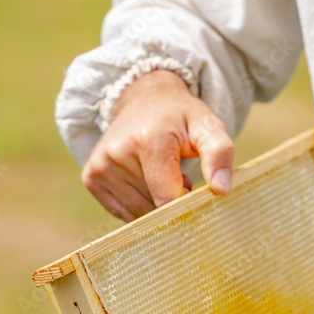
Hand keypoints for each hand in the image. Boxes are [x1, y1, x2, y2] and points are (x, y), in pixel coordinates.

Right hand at [81, 69, 234, 221]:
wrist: (144, 101)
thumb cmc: (180, 118)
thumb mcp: (208, 126)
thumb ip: (220, 154)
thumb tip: (222, 189)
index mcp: (148, 140)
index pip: (167, 198)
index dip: (185, 204)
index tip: (194, 192)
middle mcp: (117, 153)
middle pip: (152, 207)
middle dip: (171, 202)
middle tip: (179, 175)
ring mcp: (100, 166)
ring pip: (137, 213)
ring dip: (155, 204)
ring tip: (161, 174)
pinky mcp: (91, 177)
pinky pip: (121, 212)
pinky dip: (138, 204)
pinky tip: (144, 179)